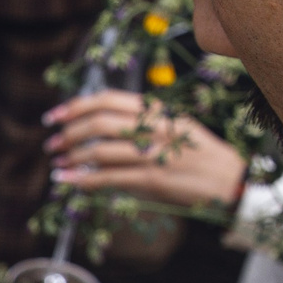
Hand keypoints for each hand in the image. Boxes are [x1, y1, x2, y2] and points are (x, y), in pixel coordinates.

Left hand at [44, 89, 247, 210]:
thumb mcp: (172, 126)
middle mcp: (154, 128)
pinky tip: (69, 182)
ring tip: (58, 166)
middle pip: (99, 123)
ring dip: (72, 158)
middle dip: (68, 134)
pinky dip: (84, 180)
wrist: (229, 180)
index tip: (54, 117)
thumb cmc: (197, 154)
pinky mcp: (154, 180)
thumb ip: (140, 122)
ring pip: (101, 151)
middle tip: (52, 145)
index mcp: (157, 111)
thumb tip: (97, 126)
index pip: (108, 100)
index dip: (76, 107)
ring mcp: (154, 153)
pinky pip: (110, 178)